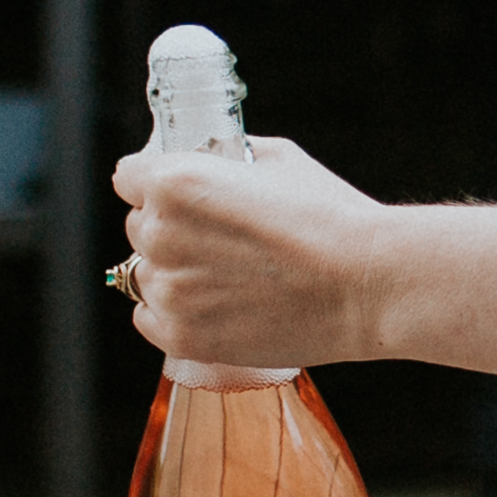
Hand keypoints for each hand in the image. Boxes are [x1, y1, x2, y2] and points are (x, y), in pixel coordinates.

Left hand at [107, 132, 394, 369]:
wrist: (367, 285)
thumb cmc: (330, 219)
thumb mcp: (278, 160)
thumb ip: (226, 159)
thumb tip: (211, 162)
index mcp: (175, 182)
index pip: (129, 177)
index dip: (157, 182)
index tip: (181, 195)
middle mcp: (161, 235)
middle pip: (138, 226)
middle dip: (172, 228)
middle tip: (223, 238)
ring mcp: (169, 291)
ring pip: (145, 274)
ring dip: (176, 272)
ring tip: (230, 276)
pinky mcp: (182, 337)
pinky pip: (149, 318)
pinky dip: (174, 312)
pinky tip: (216, 304)